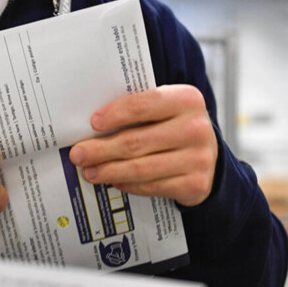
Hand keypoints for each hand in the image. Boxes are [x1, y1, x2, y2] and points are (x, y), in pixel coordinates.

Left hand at [69, 85, 217, 206]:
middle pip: (135, 141)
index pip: (143, 105)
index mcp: (186, 100)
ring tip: (88, 172)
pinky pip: (150, 186)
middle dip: (100, 149)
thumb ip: (137, 111)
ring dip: (108, 171)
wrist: (210, 157)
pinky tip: (112, 181)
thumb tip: (91, 127)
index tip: (92, 123)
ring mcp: (197, 158)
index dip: (115, 114)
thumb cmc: (174, 127)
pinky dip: (127, 184)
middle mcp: (195, 128)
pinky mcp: (194, 184)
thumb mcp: (164, 110)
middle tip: (77, 155)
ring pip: (140, 168)